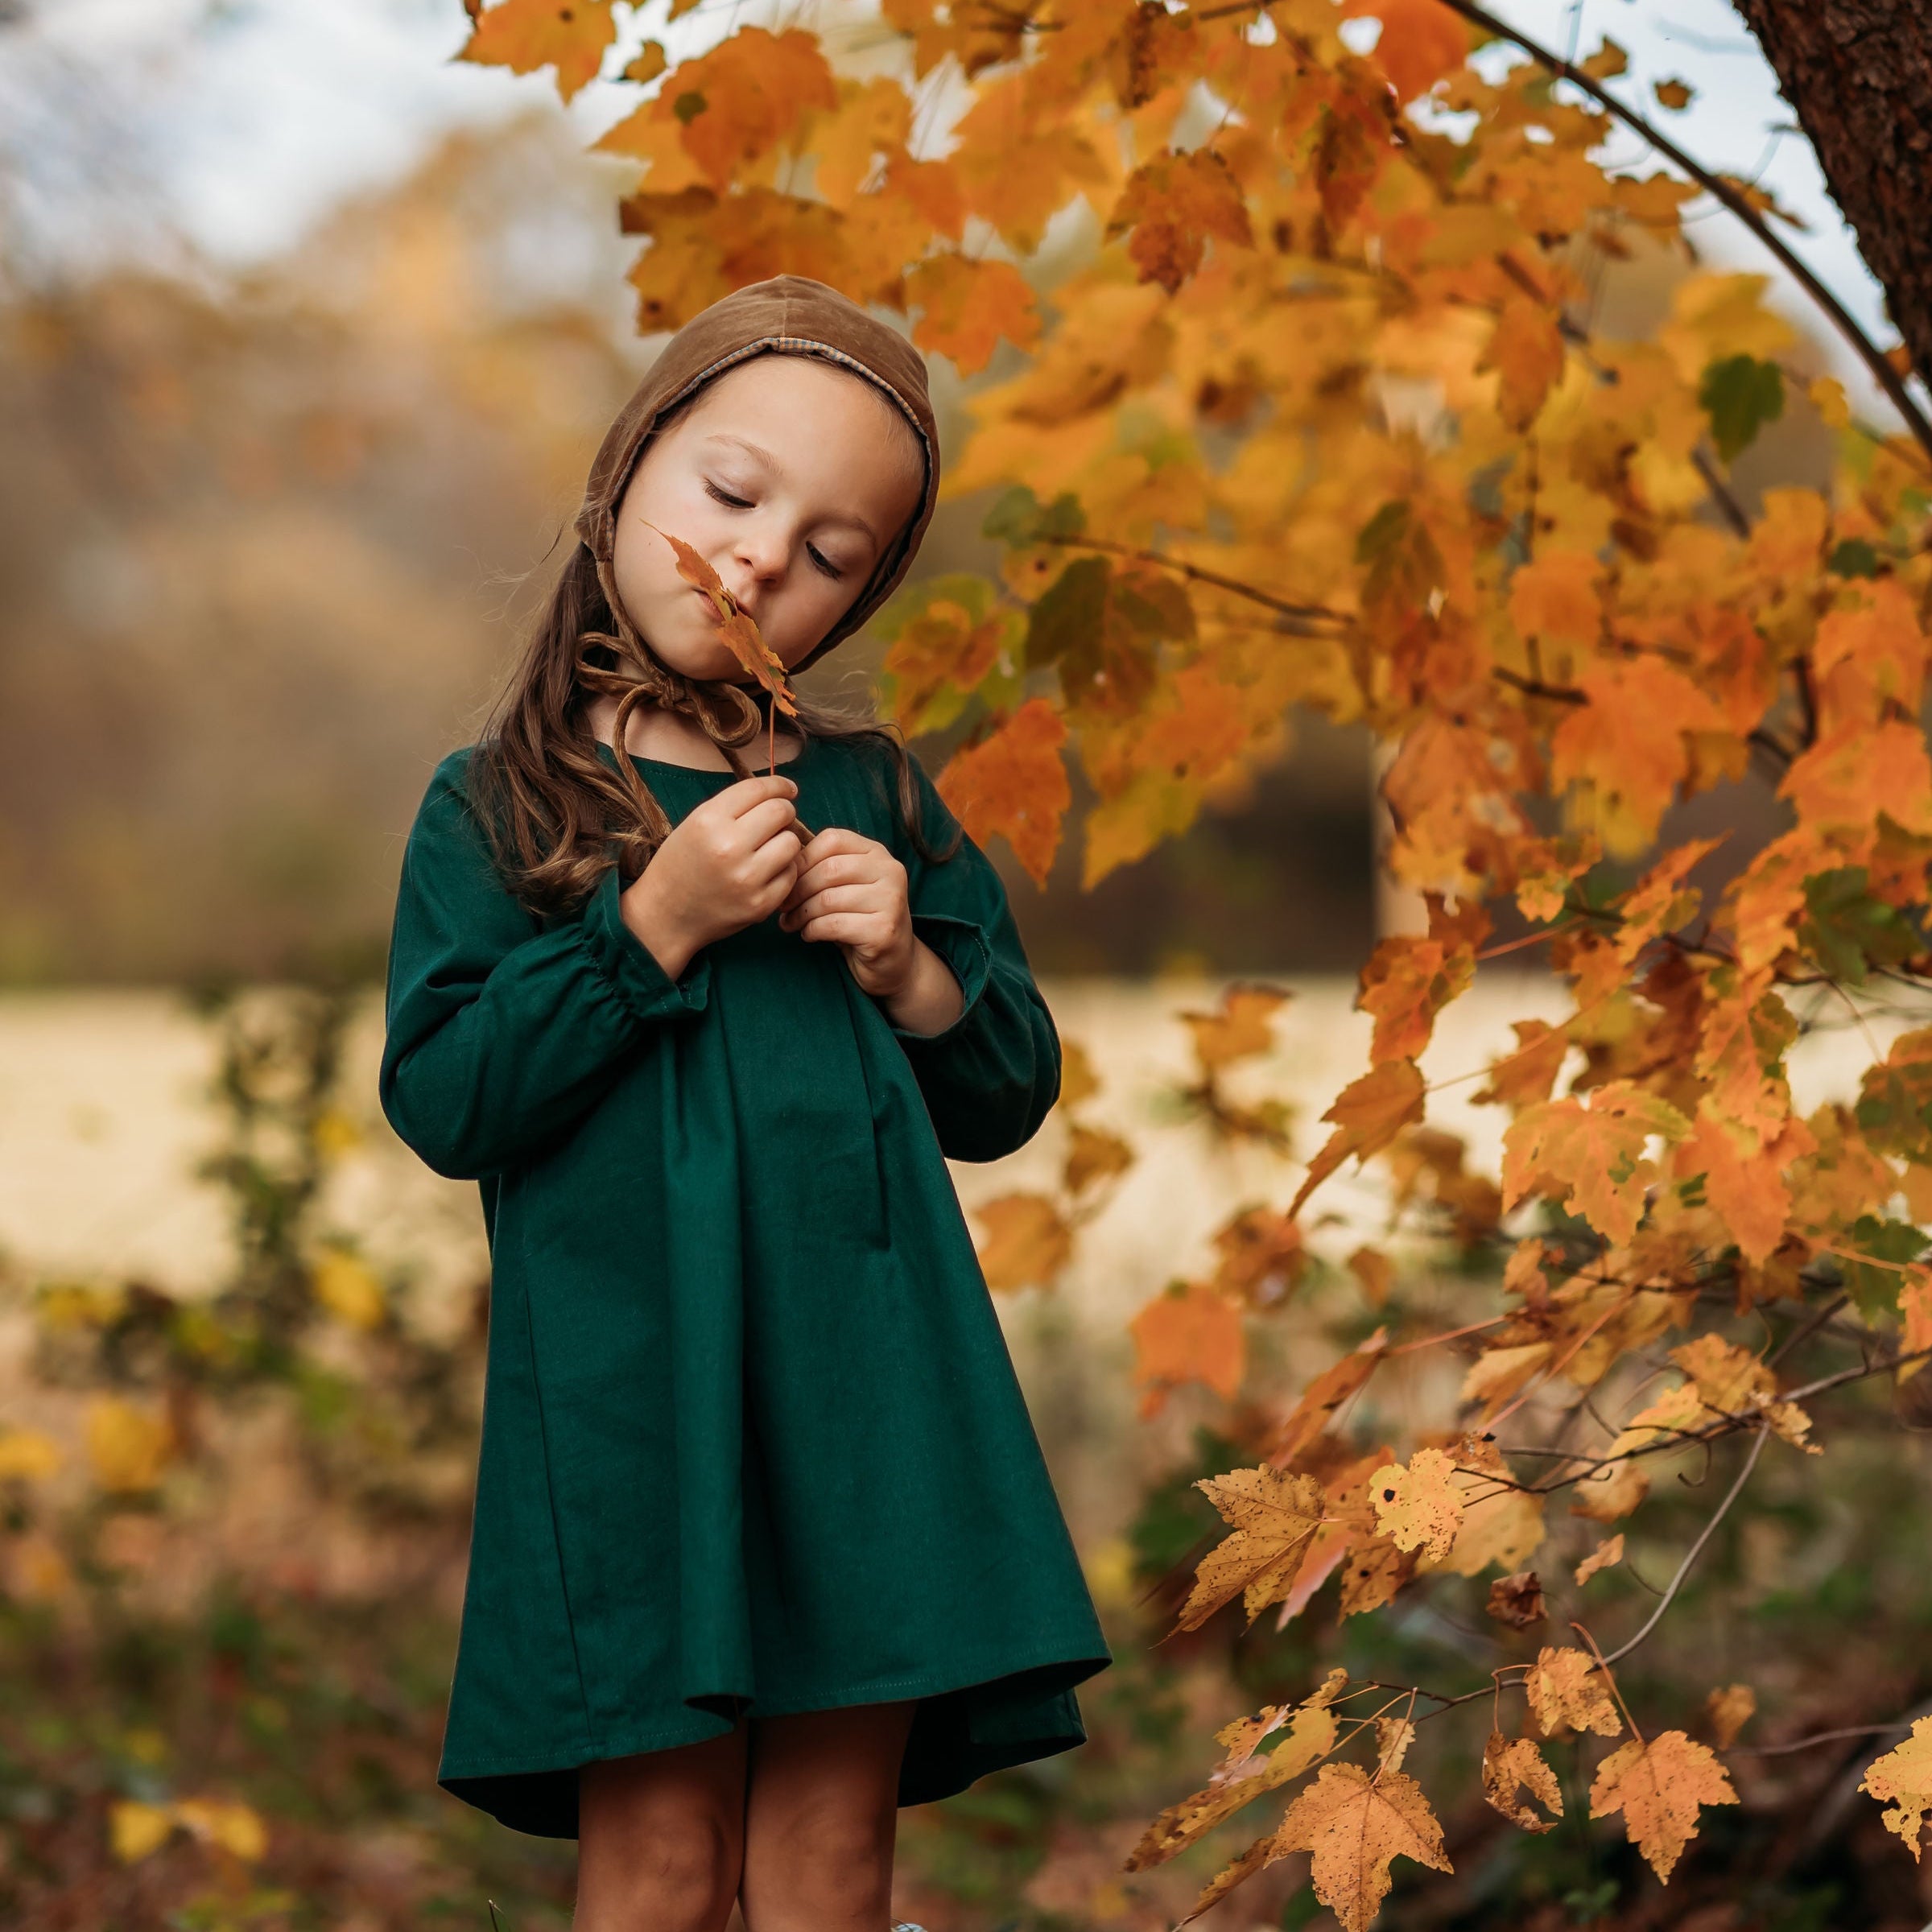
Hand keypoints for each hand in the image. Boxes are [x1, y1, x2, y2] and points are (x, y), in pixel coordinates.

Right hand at [620, 773, 801, 980]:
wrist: (665, 915)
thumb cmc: (681, 865)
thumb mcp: (695, 824)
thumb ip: (734, 807)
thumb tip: (780, 793)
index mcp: (708, 820)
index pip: (759, 789)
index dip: (780, 785)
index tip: (787, 789)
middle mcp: (728, 846)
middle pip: (781, 812)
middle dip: (784, 812)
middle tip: (777, 821)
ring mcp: (746, 877)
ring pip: (792, 842)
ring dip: (785, 842)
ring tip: (769, 849)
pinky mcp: (760, 904)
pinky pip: (791, 874)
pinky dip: (784, 870)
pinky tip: (767, 873)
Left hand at [778, 826, 964, 1032]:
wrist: (894, 961)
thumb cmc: (860, 919)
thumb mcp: (847, 885)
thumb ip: (824, 867)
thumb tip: (781, 859)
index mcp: (878, 854)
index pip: (833, 840)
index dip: (802, 858)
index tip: (787, 878)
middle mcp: (890, 872)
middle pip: (828, 869)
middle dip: (798, 889)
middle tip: (783, 906)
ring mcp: (891, 901)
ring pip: (828, 899)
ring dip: (801, 913)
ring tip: (791, 923)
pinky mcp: (883, 930)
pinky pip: (833, 925)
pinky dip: (812, 930)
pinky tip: (809, 934)